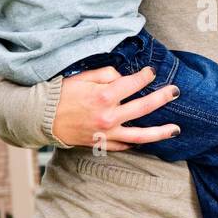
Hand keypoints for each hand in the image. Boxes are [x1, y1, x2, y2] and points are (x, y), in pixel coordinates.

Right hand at [52, 64, 179, 148]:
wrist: (41, 118)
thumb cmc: (61, 94)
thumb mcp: (83, 77)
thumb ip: (107, 74)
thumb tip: (123, 78)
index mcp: (104, 96)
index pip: (133, 83)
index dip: (145, 76)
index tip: (150, 72)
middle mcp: (109, 116)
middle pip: (144, 107)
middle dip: (162, 98)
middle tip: (175, 92)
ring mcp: (107, 133)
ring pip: (141, 135)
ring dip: (160, 132)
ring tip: (176, 129)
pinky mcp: (102, 144)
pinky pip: (125, 145)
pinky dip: (137, 142)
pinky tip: (148, 140)